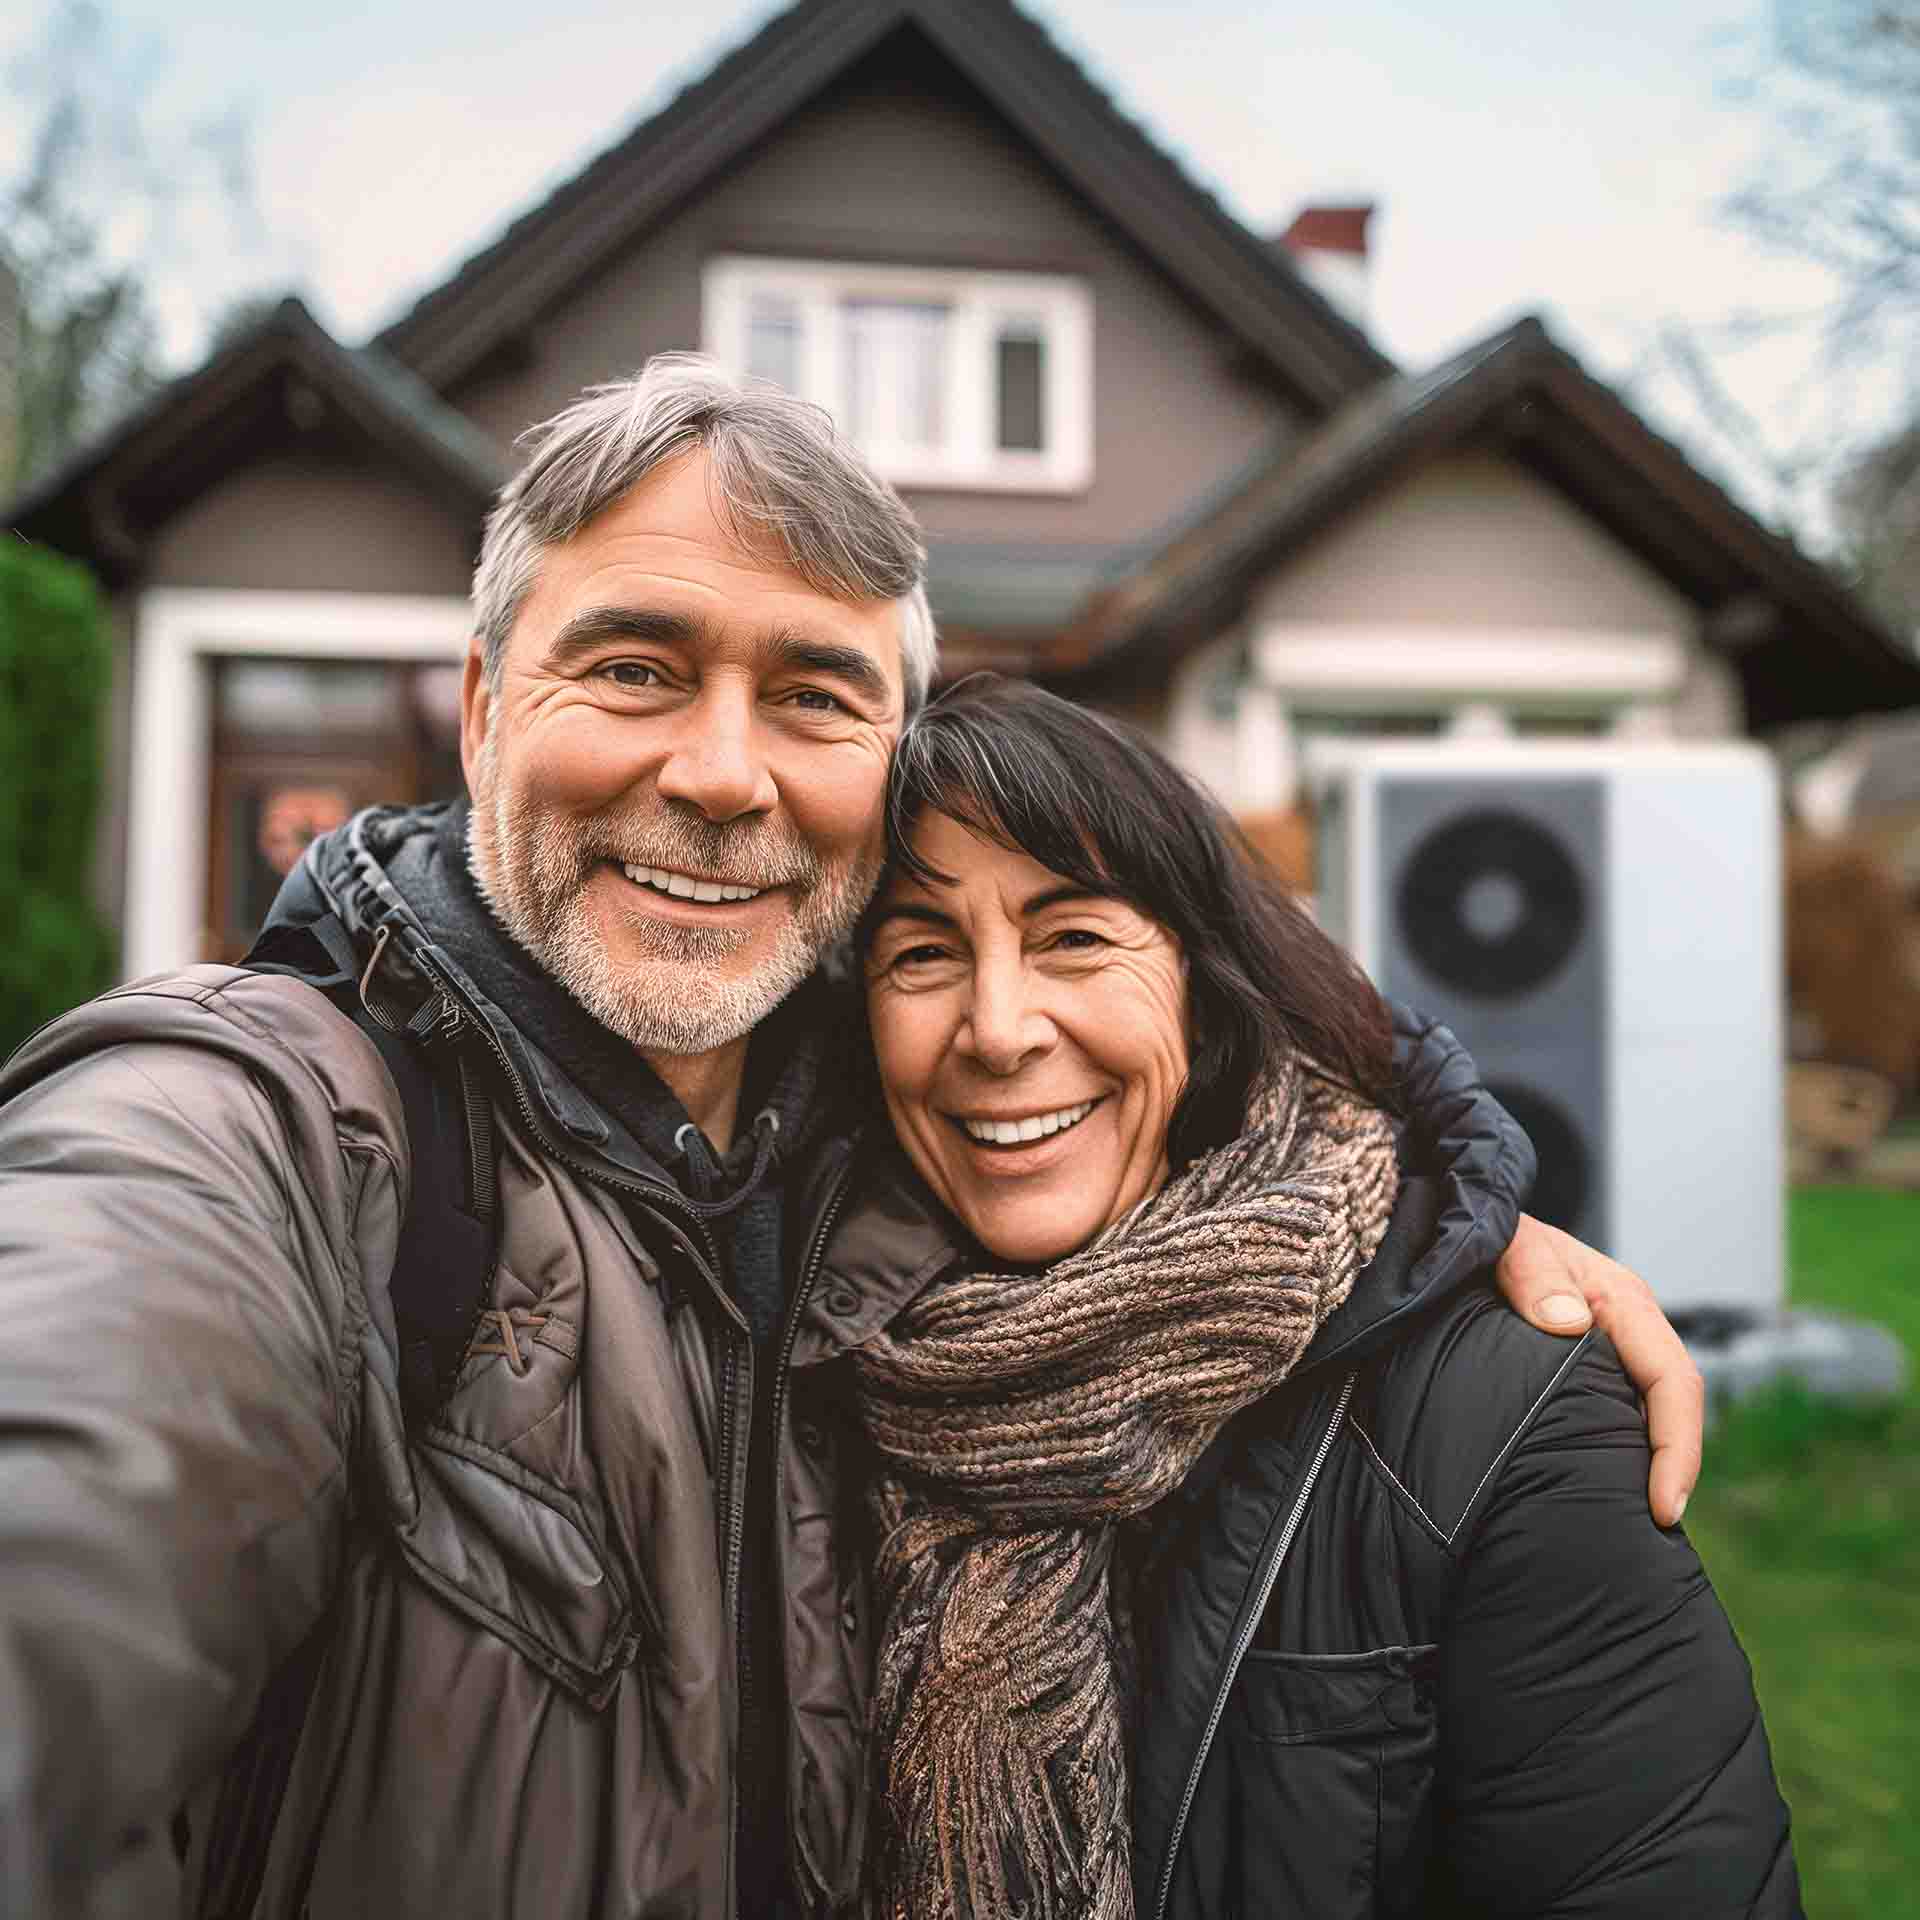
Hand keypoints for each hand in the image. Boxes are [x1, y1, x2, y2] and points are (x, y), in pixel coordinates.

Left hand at [1493, 1213, 1703, 1527]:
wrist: (1461, 1223)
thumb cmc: (1489, 1232)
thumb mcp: (1508, 1242)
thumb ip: (1532, 1273)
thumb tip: (1569, 1322)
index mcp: (1623, 1302)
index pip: (1673, 1381)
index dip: (1677, 1447)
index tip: (1662, 1506)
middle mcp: (1625, 1331)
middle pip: (1668, 1410)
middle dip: (1670, 1473)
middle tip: (1649, 1534)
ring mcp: (1605, 1350)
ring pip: (1640, 1417)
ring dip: (1641, 1466)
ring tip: (1625, 1526)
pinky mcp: (1578, 1367)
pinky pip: (1608, 1414)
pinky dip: (1611, 1451)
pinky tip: (1590, 1488)